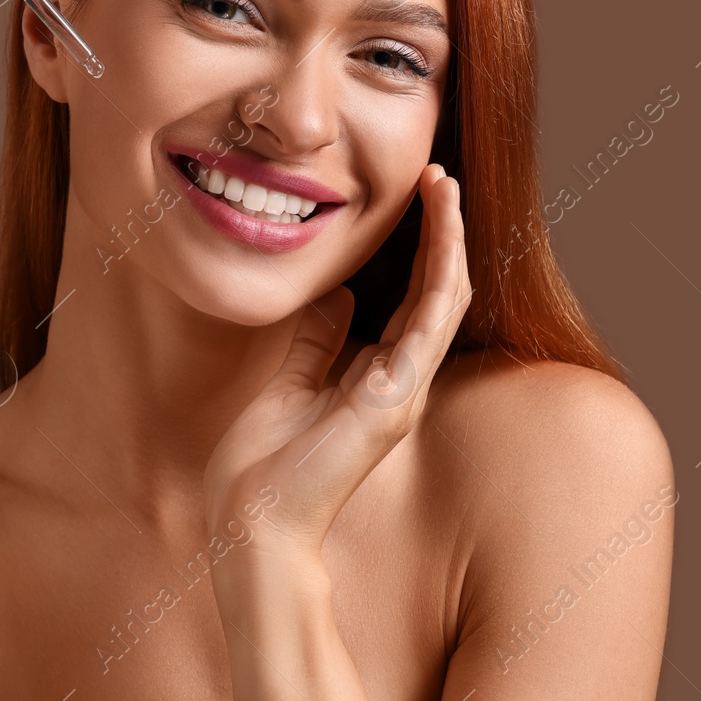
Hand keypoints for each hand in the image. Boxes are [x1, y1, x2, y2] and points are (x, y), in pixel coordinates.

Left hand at [202, 163, 471, 564]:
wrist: (251, 525)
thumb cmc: (263, 467)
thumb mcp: (287, 382)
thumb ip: (315, 341)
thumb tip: (334, 296)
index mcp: (376, 379)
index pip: (413, 300)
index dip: (421, 247)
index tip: (417, 195)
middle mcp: (400, 382)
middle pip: (437, 292)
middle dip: (443, 231)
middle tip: (439, 175)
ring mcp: (402, 392)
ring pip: (445, 300)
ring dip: (449, 240)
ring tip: (444, 187)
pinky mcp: (392, 399)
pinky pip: (430, 325)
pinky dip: (441, 274)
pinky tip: (443, 233)